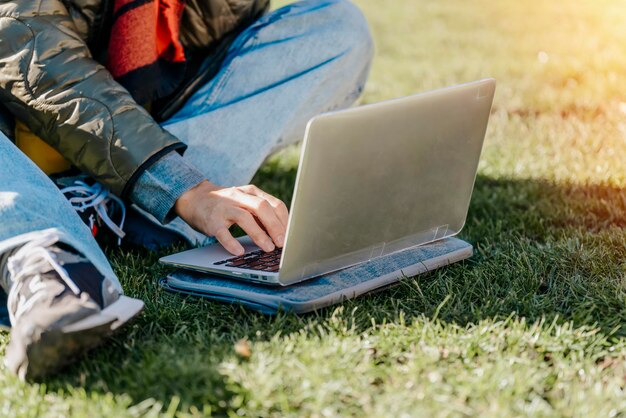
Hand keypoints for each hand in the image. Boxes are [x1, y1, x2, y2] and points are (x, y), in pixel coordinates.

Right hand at [174, 180, 288, 255]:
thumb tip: (282, 234)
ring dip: (259, 234)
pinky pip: (222, 232)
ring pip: (245, 218)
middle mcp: (239, 196)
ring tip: (268, 248)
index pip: (274, 204)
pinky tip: (239, 252)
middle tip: (282, 243)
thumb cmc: (227, 204)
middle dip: (275, 226)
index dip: (285, 221)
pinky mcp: (212, 220)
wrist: (195, 198)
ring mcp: (225, 207)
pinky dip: (232, 242)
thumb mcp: (246, 202)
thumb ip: (262, 214)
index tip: (291, 235)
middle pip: (262, 208)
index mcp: (252, 192)